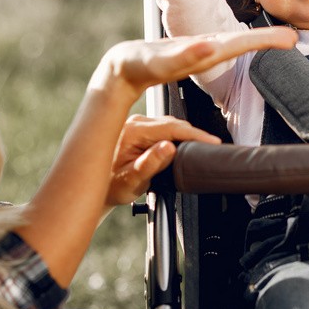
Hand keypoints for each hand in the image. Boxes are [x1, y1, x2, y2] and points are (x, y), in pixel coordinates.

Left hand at [90, 26, 297, 103]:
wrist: (126, 64)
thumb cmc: (142, 62)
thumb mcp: (160, 63)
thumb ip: (186, 56)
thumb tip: (212, 47)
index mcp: (204, 48)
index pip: (241, 42)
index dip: (265, 41)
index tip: (289, 39)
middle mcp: (206, 47)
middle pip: (243, 41)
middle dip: (269, 39)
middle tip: (294, 38)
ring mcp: (202, 51)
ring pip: (236, 44)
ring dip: (260, 42)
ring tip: (285, 40)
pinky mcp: (197, 57)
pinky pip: (225, 51)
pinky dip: (242, 47)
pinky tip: (250, 47)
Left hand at [105, 114, 221, 204]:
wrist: (96, 185)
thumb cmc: (110, 185)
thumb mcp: (131, 180)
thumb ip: (150, 164)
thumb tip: (169, 147)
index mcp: (133, 131)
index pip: (171, 128)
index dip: (195, 135)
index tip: (212, 141)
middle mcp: (135, 122)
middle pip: (173, 124)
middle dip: (194, 134)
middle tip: (213, 146)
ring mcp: (137, 123)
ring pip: (170, 124)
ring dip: (186, 135)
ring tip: (203, 145)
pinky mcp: (140, 128)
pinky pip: (164, 127)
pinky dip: (177, 135)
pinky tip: (186, 143)